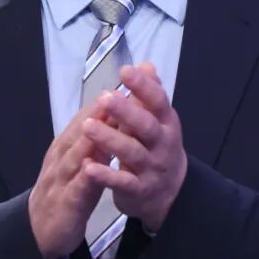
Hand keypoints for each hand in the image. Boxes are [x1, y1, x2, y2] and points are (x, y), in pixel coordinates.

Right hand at [27, 103, 108, 258]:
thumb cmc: (68, 191)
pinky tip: (91, 170)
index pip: (86, 120)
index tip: (123, 86)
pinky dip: (82, 179)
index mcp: (67, 146)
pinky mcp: (64, 205)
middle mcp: (61, 158)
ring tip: (102, 125)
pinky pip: (74, 190)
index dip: (103, 103)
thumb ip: (96, 140)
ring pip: (74, 157)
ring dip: (87, 141)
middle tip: (115, 95)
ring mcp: (60, 180)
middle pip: (79, 132)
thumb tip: (116, 113)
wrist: (42, 230)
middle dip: (96, 114)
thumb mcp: (83, 163)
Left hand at [80, 62, 186, 233]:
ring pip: (132, 153)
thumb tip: (146, 65)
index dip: (143, 86)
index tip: (124, 71)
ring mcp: (151, 168)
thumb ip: (149, 95)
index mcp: (166, 123)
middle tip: (106, 97)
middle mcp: (162, 144)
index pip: (158, 102)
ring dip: (110, 139)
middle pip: (146, 126)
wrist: (170, 193)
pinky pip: (122, 182)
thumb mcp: (158, 121)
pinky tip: (88, 166)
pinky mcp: (138, 190)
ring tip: (88, 126)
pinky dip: (105, 176)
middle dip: (126, 112)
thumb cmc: (156, 148)